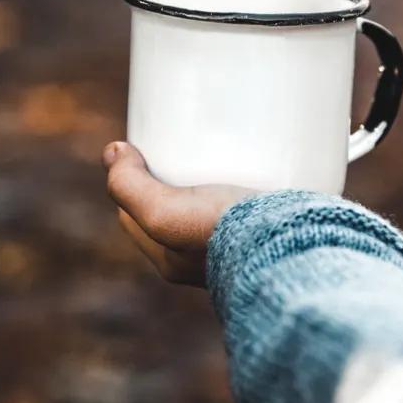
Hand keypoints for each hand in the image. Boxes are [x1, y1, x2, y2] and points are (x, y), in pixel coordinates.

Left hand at [103, 142, 256, 286]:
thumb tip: (111, 152)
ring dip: (210, 180)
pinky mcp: (265, 234)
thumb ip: (129, 186)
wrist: (291, 251)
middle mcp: (199, 260)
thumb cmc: (224, 235)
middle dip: (171, 177)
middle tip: (181, 142)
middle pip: (172, 207)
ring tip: (218, 147)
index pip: (135, 213)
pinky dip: (243, 186)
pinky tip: (253, 165)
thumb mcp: (163, 213)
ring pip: (209, 207)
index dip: (133, 179)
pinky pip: (244, 207)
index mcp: (171, 260)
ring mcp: (234, 249)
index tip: (146, 147)